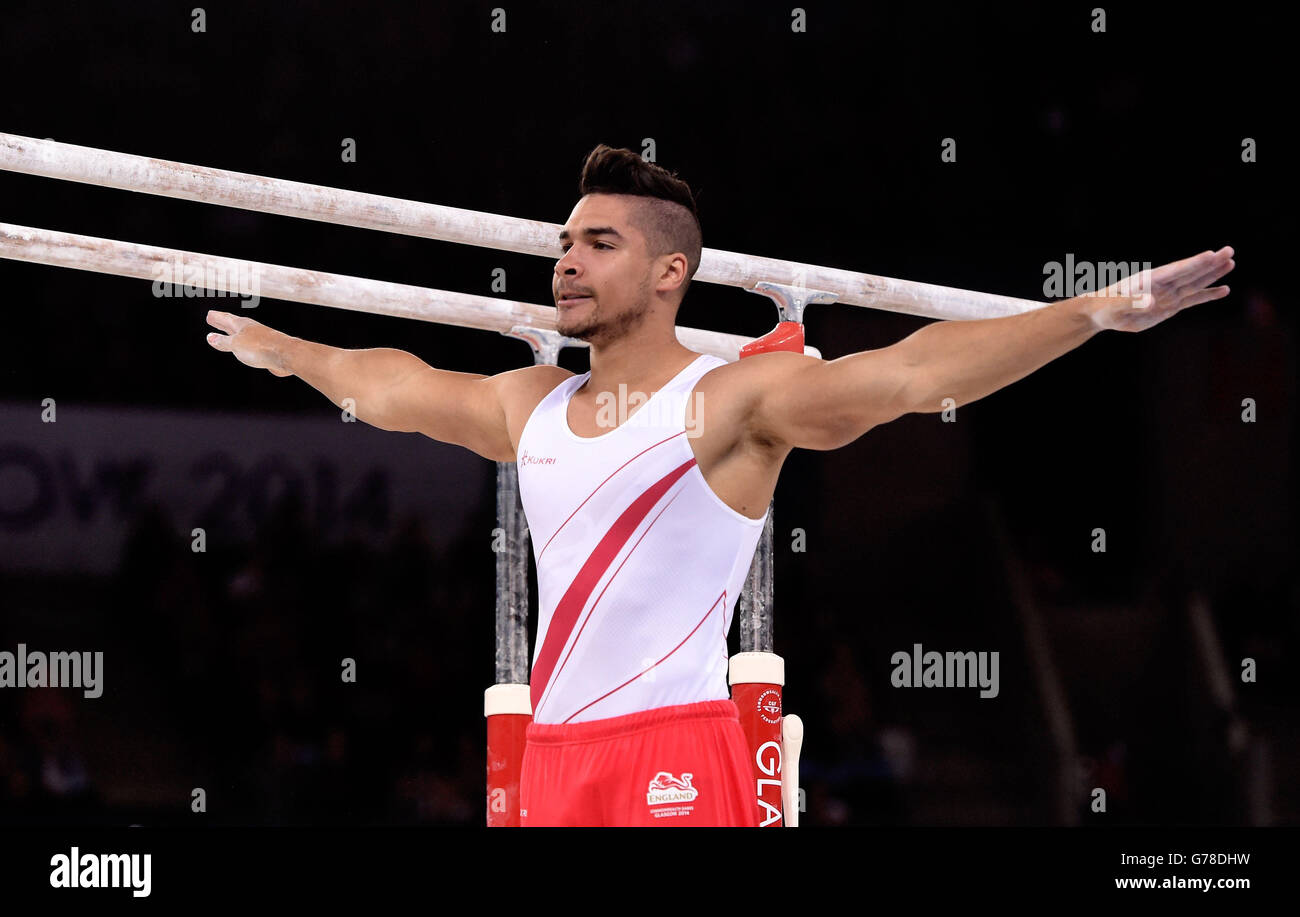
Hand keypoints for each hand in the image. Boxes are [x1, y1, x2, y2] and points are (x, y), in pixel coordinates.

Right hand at [205, 310, 293, 376]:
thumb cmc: (261, 347)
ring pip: (242, 335)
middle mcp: (251, 329)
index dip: (217, 317)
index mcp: (242, 325)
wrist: (286, 355)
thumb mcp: (236, 345)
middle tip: (213, 318)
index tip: (209, 314)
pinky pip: (251, 345)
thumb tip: (210, 337)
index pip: (226, 319)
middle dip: (222, 323)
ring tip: (228, 333)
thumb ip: (223, 342)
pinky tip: (245, 349)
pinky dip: (244, 345)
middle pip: (233, 325)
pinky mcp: (267, 349)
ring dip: (233, 334)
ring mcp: (260, 339)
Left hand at [1085, 246, 1234, 331]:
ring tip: (1231, 263)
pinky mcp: (1169, 306)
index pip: (1176, 270)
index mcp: (1150, 280)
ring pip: (1195, 284)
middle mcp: (1163, 285)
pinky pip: (1192, 300)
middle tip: (1230, 251)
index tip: (1212, 254)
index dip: (1194, 263)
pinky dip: (1208, 295)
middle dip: (1210, 263)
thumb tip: (1151, 302)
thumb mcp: (1116, 305)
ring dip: (1213, 275)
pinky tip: (1224, 290)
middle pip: (1191, 273)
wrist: (1102, 312)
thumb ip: (1132, 302)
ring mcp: (1168, 295)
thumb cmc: (1105, 305)